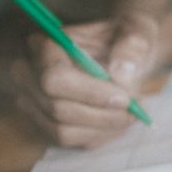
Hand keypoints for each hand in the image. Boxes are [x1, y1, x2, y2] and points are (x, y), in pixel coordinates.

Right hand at [12, 13, 158, 147]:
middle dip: (101, 115)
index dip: (91, 93)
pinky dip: (102, 134)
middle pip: (57, 109)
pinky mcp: (48, 123)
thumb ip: (133, 47)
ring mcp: (36, 102)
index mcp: (49, 46)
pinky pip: (73, 141)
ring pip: (63, 131)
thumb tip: (121, 76)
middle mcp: (32, 75)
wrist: (126, 54)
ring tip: (132, 112)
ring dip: (104, 127)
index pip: (55, 78)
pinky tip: (120, 119)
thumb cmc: (128, 40)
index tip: (126, 98)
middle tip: (135, 108)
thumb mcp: (139, 31)